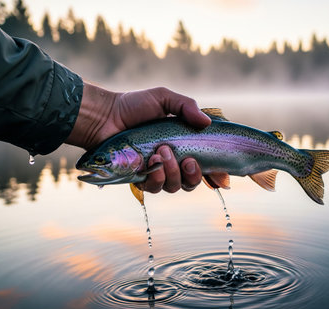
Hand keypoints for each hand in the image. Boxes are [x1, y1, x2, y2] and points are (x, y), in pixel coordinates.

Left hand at [66, 83, 212, 192]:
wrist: (105, 116)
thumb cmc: (134, 106)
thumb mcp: (163, 99)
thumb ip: (186, 106)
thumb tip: (207, 123)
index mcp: (183, 146)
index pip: (206, 165)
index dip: (216, 174)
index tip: (222, 175)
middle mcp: (172, 162)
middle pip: (193, 182)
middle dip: (194, 174)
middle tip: (187, 159)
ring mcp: (156, 172)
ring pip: (176, 186)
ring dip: (173, 172)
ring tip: (162, 152)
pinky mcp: (140, 179)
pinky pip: (155, 188)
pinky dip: (156, 177)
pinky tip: (151, 161)